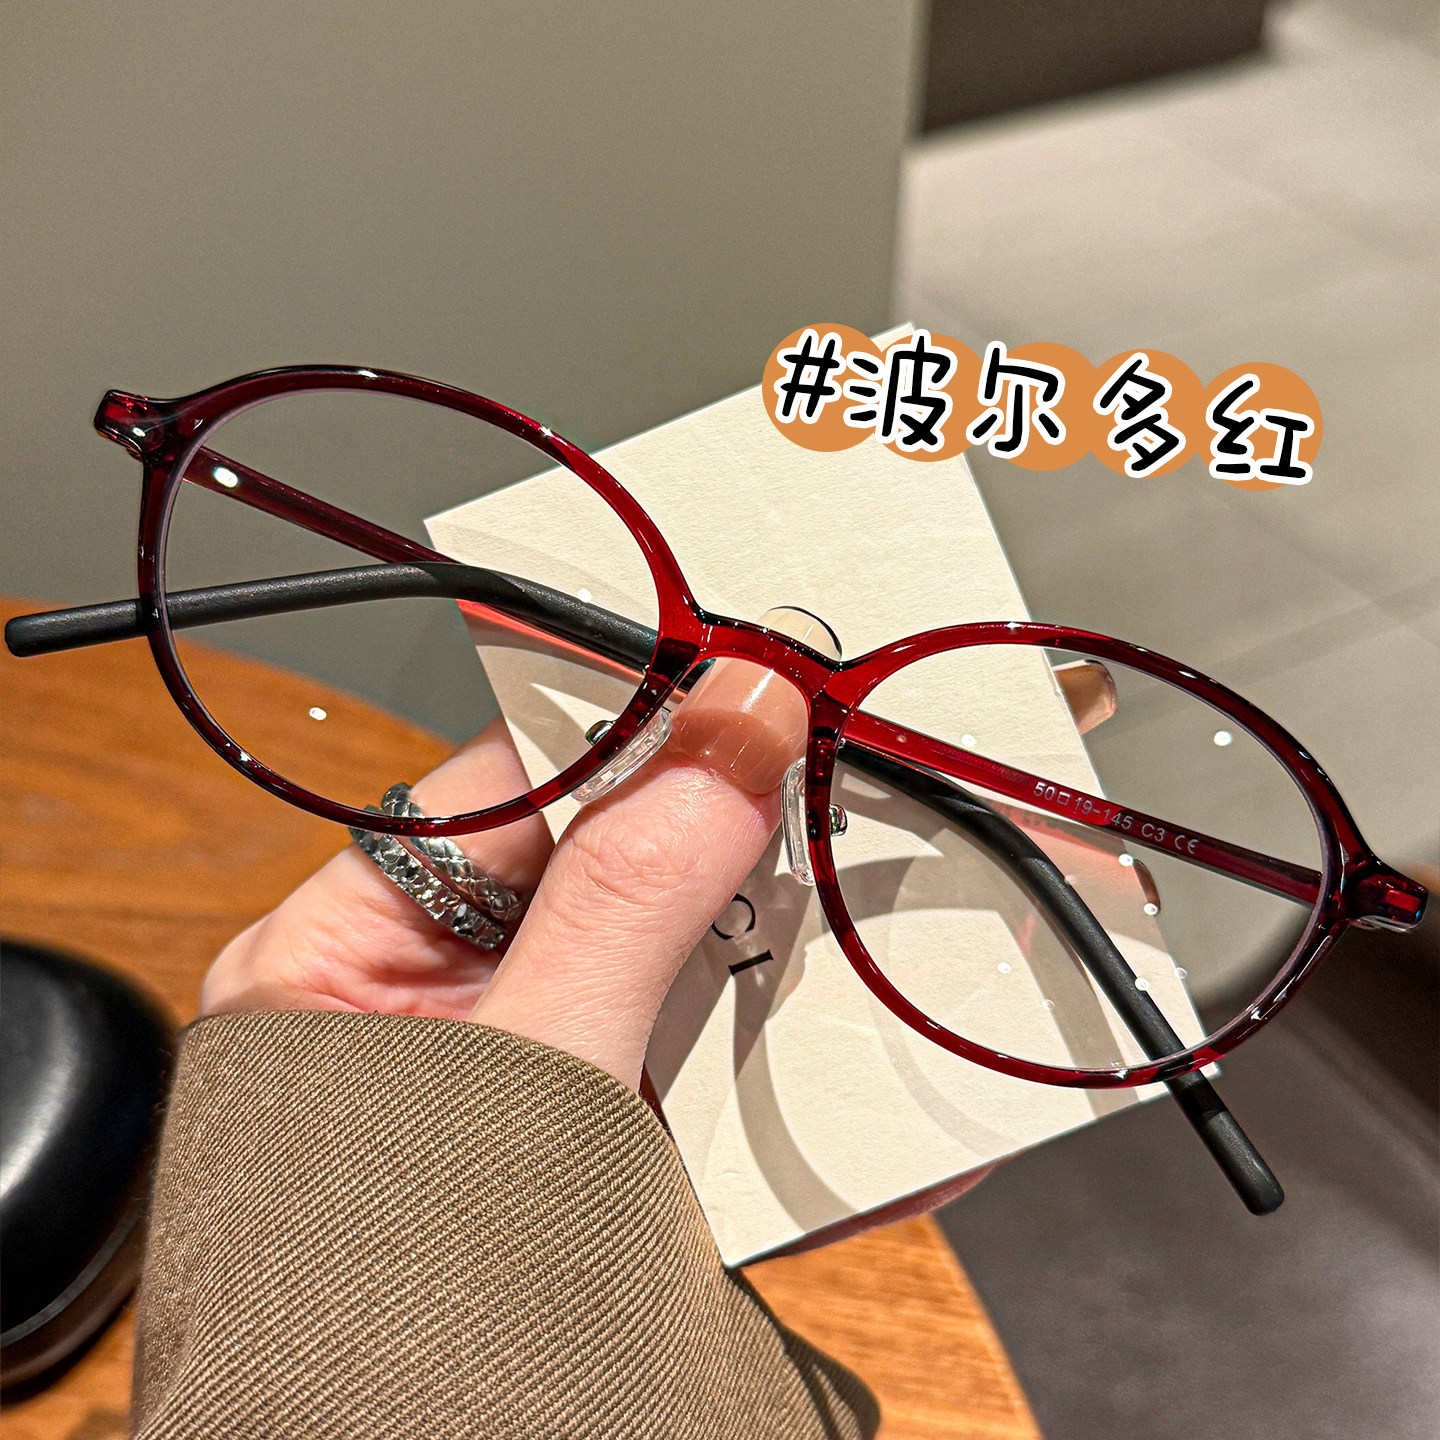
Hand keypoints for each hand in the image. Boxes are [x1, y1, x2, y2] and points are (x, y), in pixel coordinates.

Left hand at [202, 656, 1118, 1090]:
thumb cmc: (387, 1338)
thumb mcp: (519, 1084)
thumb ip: (624, 901)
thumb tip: (726, 729)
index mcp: (349, 958)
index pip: (515, 784)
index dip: (647, 723)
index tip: (766, 684)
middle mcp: (444, 1010)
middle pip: (621, 875)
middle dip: (755, 856)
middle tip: (869, 797)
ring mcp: (537, 1092)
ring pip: (692, 988)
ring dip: (804, 982)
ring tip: (918, 927)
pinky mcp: (611, 1173)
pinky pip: (722, 1104)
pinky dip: (812, 1108)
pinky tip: (902, 1104)